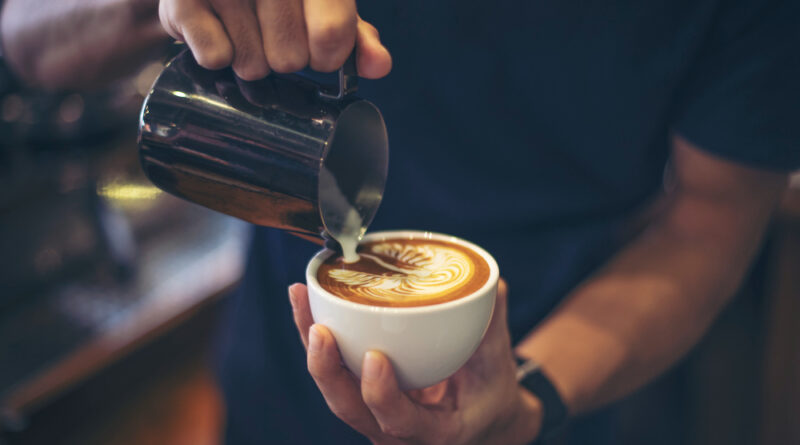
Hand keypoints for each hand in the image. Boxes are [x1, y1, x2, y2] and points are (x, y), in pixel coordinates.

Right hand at [158, 0, 391, 79]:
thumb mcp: (323, 6)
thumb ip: (355, 35)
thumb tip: (379, 65)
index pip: (332, 34)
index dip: (329, 55)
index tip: (322, 50)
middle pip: (289, 59)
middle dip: (284, 58)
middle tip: (274, 33)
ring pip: (252, 65)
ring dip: (251, 59)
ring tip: (245, 29)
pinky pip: (216, 58)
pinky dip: (219, 53)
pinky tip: (218, 26)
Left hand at [288, 280, 542, 444]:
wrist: (478, 418)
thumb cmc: (489, 394)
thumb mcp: (497, 367)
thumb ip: (493, 328)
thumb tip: (490, 284)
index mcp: (434, 433)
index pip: (400, 423)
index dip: (383, 396)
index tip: (375, 358)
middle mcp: (394, 432)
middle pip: (349, 410)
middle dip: (328, 370)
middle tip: (320, 328)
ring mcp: (372, 415)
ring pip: (332, 389)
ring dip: (312, 346)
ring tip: (301, 297)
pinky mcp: (359, 395)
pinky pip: (332, 372)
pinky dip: (316, 338)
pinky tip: (304, 299)